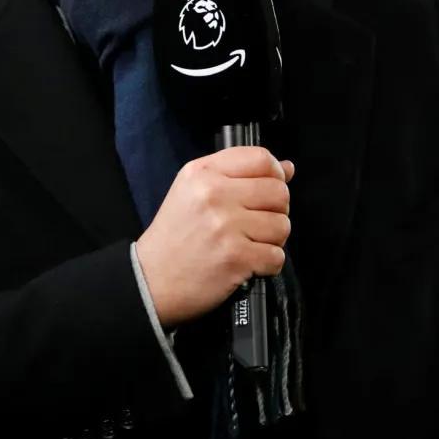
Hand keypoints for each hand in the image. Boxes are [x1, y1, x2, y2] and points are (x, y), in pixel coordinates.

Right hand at [134, 146, 293, 329]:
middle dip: (276, 210)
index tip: (267, 190)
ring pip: (282, 225)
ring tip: (249, 244)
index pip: (261, 158)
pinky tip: (247, 263)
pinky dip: (267, 264)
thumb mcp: (193, 191)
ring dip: (272, 239)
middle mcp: (214, 194)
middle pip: (278, 191)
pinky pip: (277, 256)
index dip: (275, 174)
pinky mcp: (235, 257)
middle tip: (256, 223)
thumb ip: (238, 174)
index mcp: (203, 172)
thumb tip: (287, 168)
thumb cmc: (175, 235)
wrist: (150, 279)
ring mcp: (226, 226)